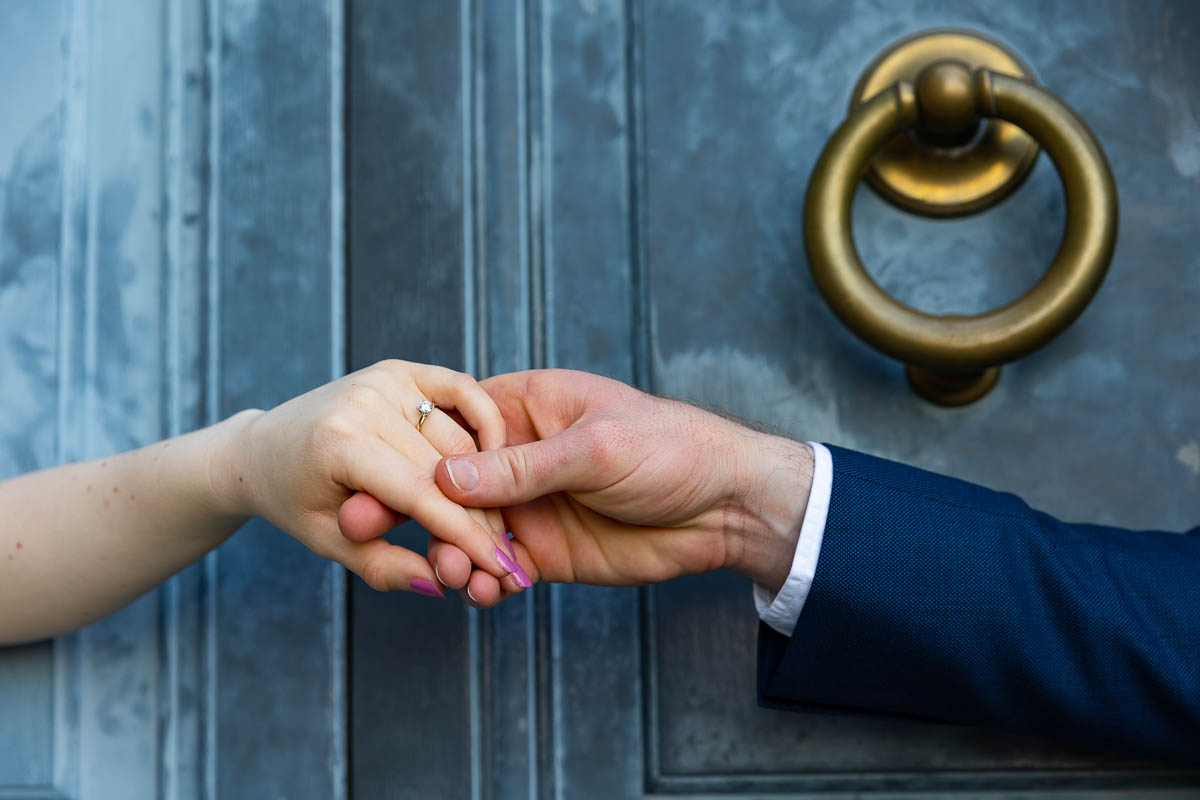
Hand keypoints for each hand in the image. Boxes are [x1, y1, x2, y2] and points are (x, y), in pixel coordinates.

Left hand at [216, 360, 525, 595]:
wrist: (262, 449)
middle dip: (484, 519)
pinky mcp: (399, 369)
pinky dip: (486, 420)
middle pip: (449, 468)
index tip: (504, 570)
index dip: (469, 537)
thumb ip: (385, 567)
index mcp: (338, 444)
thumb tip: (443, 586)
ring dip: (487, 485)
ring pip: (461, 438)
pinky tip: (496, 458)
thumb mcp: (329, 544)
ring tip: (498, 526)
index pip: (422, 496)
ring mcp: (383, 380)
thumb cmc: (294, 502)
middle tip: (508, 558)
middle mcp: (363, 402)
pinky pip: (462, 390)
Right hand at [342, 369, 812, 604]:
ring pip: (467, 530)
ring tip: (447, 575)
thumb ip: (522, 467)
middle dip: (413, 510)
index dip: (414, 454)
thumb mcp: (596, 447)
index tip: (374, 479)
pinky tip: (482, 593)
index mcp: (528, 407)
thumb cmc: (670, 449)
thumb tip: (445, 478)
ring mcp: (530, 505)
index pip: (454, 425)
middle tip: (368, 532)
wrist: (725, 507)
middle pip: (449, 484)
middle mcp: (520, 456)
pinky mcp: (545, 551)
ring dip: (449, 552)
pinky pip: (499, 567)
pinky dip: (485, 582)